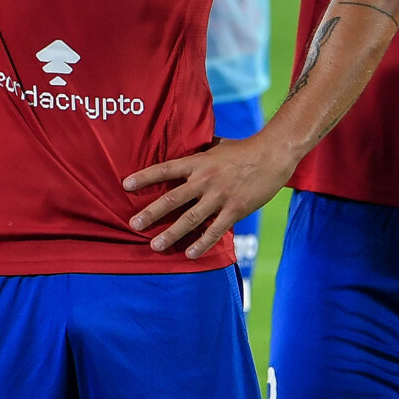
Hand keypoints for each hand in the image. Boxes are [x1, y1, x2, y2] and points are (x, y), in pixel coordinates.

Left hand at [125, 133, 295, 258]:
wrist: (273, 154)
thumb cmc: (242, 149)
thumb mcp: (216, 145)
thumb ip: (198, 151)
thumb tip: (181, 149)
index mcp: (198, 162)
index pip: (165, 169)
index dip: (144, 177)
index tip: (125, 185)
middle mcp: (205, 179)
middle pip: (172, 199)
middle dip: (151, 213)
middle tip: (133, 224)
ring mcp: (220, 196)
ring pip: (190, 219)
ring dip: (171, 233)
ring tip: (155, 245)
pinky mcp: (235, 210)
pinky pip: (215, 230)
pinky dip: (201, 243)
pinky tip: (189, 253)